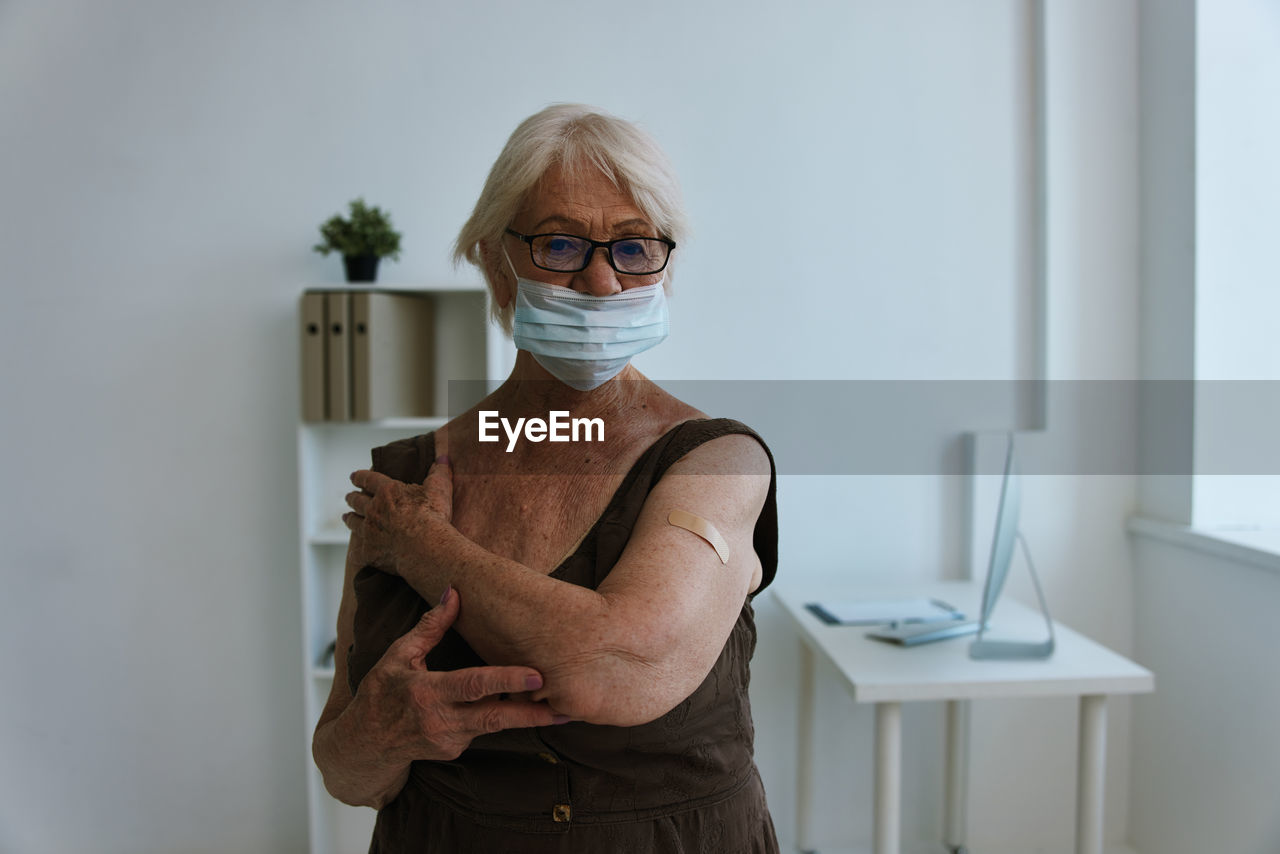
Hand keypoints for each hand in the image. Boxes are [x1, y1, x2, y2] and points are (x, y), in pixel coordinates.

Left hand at [343, 448, 454, 576]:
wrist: (425, 547)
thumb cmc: (432, 516)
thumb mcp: (439, 489)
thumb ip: (439, 472)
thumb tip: (443, 457)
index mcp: (388, 492)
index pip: (369, 480)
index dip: (360, 477)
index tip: (354, 476)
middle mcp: (373, 510)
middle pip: (357, 501)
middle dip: (352, 498)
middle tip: (349, 497)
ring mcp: (369, 531)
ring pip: (354, 523)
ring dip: (350, 519)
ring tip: (347, 517)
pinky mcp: (369, 552)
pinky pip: (358, 552)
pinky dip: (356, 551)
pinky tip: (355, 552)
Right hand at [352, 587, 569, 761]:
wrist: (363, 745)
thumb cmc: (381, 692)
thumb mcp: (398, 655)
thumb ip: (429, 626)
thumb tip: (453, 592)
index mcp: (427, 692)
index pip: (473, 685)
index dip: (506, 680)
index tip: (536, 675)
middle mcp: (441, 721)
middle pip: (495, 717)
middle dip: (533, 714)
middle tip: (566, 707)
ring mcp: (449, 741)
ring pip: (496, 725)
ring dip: (529, 718)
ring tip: (564, 710)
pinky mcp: (454, 751)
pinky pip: (484, 730)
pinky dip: (505, 718)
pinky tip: (529, 710)